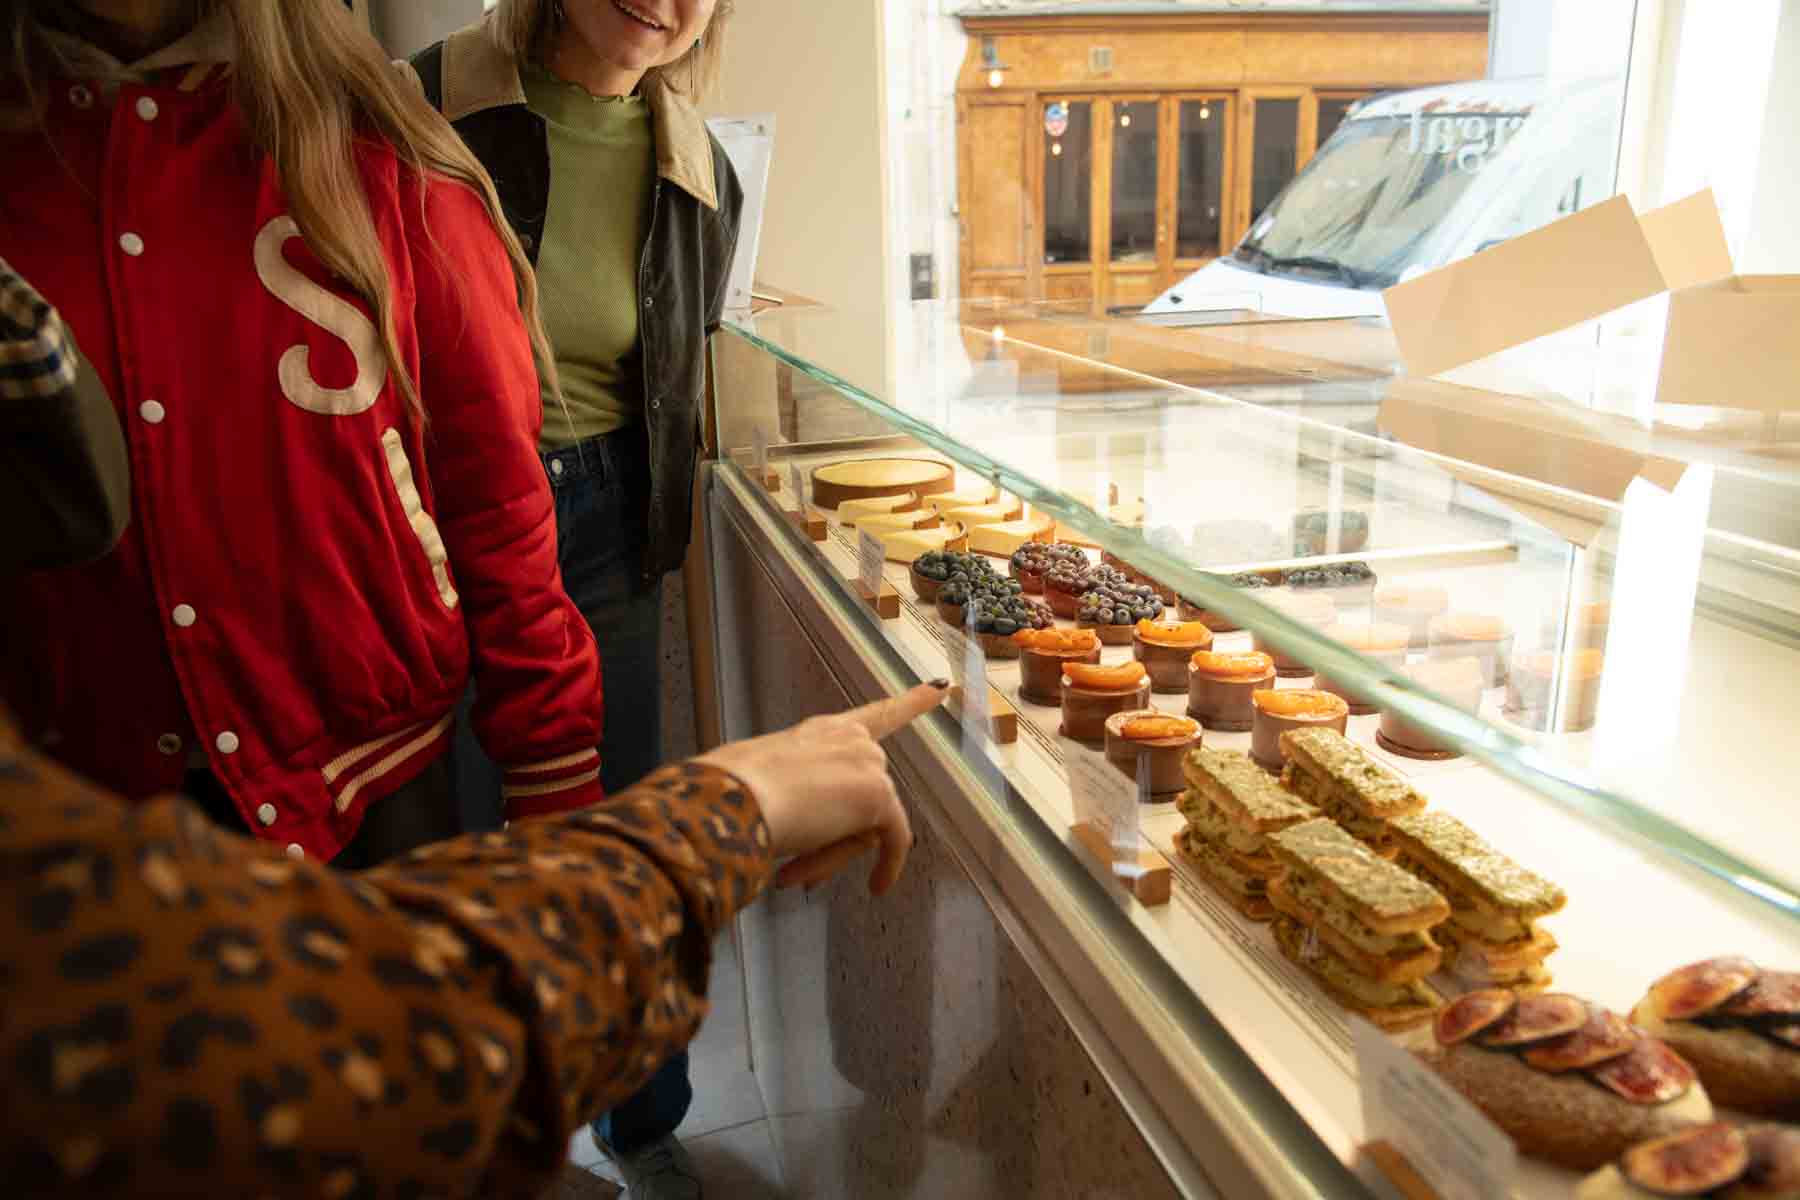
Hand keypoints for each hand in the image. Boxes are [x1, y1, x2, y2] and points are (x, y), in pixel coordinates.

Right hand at [695, 680, 950, 894]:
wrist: (730, 802)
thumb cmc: (730, 797)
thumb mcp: (766, 788)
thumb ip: (800, 802)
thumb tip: (813, 843)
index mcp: (820, 731)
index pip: (876, 716)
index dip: (912, 702)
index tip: (941, 686)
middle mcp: (849, 739)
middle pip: (864, 801)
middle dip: (832, 840)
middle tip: (794, 868)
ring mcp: (866, 763)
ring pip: (867, 827)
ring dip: (830, 856)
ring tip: (791, 869)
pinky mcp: (877, 795)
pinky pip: (894, 840)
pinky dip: (887, 867)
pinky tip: (877, 887)